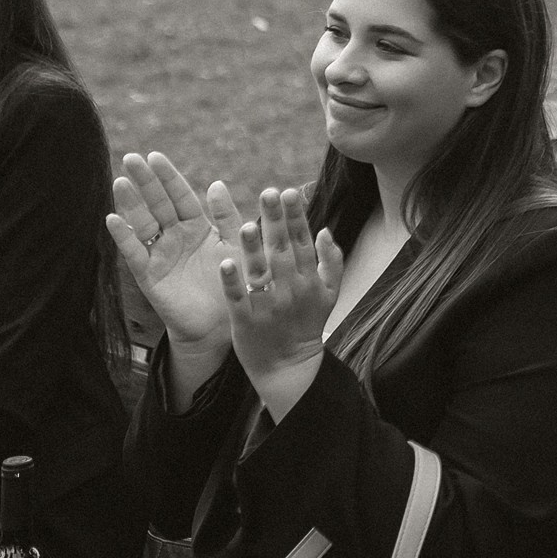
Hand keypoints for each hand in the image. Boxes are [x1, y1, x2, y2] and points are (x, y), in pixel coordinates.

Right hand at [109, 153, 241, 351]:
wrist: (225, 322)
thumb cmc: (233, 281)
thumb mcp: (236, 243)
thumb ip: (226, 216)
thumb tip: (215, 184)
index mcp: (198, 226)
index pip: (179, 195)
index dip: (167, 177)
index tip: (154, 156)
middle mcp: (175, 237)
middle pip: (158, 204)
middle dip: (145, 181)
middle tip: (130, 158)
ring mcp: (160, 255)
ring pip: (142, 224)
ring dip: (130, 203)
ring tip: (120, 181)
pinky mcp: (150, 276)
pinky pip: (134, 253)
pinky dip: (123, 237)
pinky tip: (111, 220)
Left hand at [222, 186, 345, 419]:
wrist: (289, 365)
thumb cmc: (307, 322)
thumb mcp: (330, 292)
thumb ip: (331, 260)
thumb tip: (325, 229)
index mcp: (309, 278)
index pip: (303, 240)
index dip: (296, 216)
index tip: (289, 191)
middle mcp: (291, 289)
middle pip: (283, 249)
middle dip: (276, 221)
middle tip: (268, 193)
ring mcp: (269, 305)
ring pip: (261, 272)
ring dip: (254, 249)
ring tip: (248, 224)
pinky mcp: (247, 322)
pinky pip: (239, 299)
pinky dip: (233, 283)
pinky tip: (225, 264)